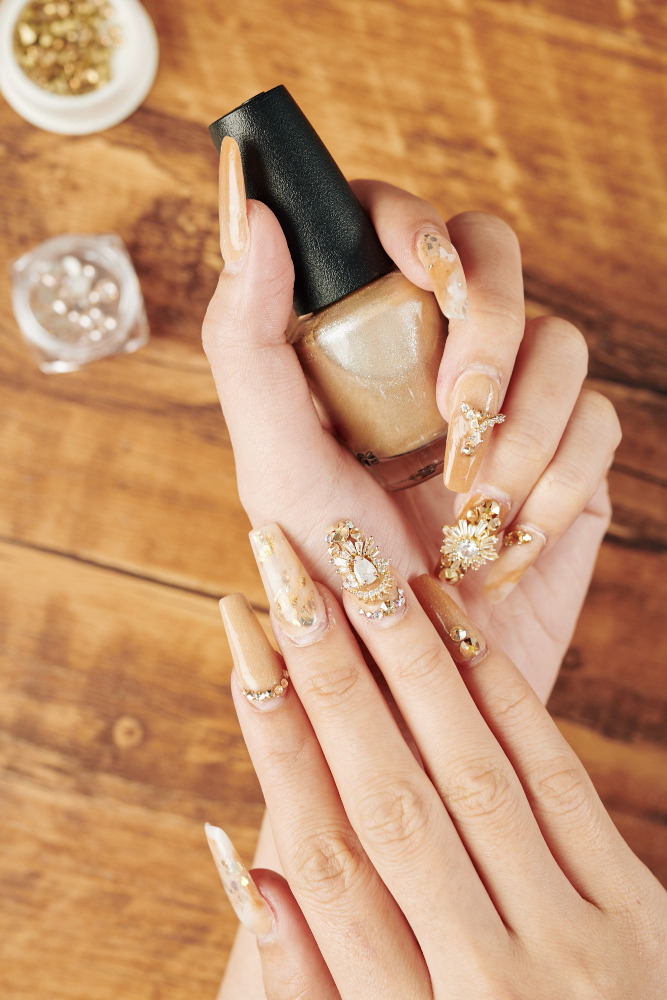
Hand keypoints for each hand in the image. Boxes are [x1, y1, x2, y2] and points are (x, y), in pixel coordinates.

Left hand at [202, 139, 620, 702]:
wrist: (413, 676)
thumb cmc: (329, 573)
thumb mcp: (271, 462)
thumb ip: (247, 340)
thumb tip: (250, 210)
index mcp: (363, 341)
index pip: (395, 223)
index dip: (415, 222)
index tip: (423, 274)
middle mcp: (437, 358)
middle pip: (497, 258)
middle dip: (490, 331)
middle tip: (457, 413)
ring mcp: (511, 402)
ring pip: (563, 344)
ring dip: (521, 434)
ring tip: (471, 515)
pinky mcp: (569, 455)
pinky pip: (602, 424)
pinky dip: (555, 487)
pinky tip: (504, 545)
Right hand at [208, 541, 666, 998]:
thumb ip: (312, 985)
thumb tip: (246, 869)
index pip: (323, 860)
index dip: (276, 744)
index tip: (245, 649)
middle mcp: (485, 985)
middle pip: (390, 803)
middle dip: (332, 680)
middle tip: (290, 576)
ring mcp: (574, 946)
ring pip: (474, 777)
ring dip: (415, 668)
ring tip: (366, 578)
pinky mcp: (641, 915)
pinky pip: (560, 786)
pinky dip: (505, 699)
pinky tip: (459, 629)